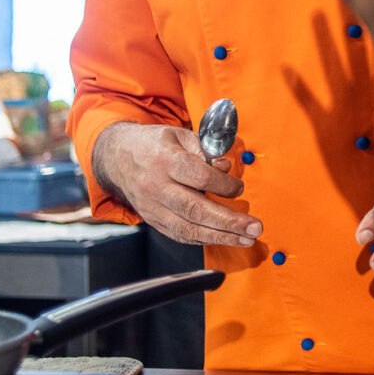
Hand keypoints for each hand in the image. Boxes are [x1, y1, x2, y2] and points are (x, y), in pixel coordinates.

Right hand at [91, 122, 261, 246]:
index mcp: (164, 160)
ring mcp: (152, 207)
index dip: (224, 186)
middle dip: (229, 222)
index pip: (199, 177)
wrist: (118, 158)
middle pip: (195, 209)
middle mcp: (156, 187)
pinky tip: (224, 239)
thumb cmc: (155, 144)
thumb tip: (226, 167)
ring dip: (221, 237)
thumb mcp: (180, 135)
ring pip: (188, 229)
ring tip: (246, 239)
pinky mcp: (153, 221)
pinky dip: (204, 239)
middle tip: (254, 228)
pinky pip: (180, 235)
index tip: (240, 188)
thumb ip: (205, 150)